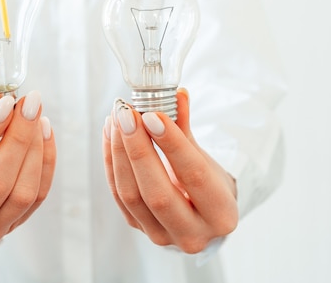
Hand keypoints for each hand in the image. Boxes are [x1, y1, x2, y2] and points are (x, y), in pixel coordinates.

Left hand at [102, 89, 237, 252]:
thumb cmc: (207, 182)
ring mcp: (162, 236)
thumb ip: (186, 128)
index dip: (171, 143)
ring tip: (116, 119)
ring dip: (119, 152)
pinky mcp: (139, 229)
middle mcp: (192, 234)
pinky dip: (112, 161)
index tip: (152, 114)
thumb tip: (177, 94)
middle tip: (126, 114)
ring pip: (131, 194)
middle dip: (137, 149)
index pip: (193, 175)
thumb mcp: (205, 157)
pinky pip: (118, 194)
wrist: (201, 214)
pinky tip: (110, 134)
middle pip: (157, 192)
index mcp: (220, 214)